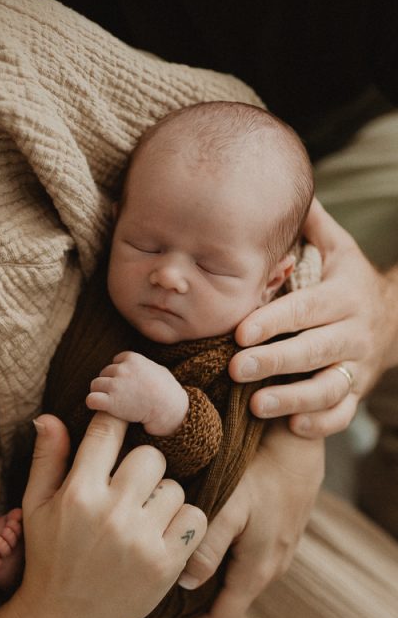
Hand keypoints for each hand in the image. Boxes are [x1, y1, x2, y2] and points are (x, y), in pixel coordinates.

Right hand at [15, 411, 206, 617]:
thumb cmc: (49, 554)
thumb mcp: (35, 505)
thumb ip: (47, 458)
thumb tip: (50, 415)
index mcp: (78, 493)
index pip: (107, 431)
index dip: (117, 418)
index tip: (123, 419)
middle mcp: (111, 513)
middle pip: (151, 456)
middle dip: (143, 466)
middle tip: (133, 484)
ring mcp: (141, 540)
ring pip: (175, 487)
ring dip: (163, 496)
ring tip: (145, 514)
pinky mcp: (165, 564)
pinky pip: (195, 518)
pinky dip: (184, 522)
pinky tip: (163, 532)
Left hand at [86, 351, 188, 435]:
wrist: (169, 409)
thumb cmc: (168, 392)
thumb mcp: (159, 370)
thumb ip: (145, 365)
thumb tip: (140, 367)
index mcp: (133, 359)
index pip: (115, 361)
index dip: (119, 373)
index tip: (127, 384)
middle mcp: (122, 369)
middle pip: (104, 373)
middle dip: (110, 384)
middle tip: (120, 396)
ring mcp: (115, 385)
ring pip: (95, 385)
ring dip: (101, 393)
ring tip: (111, 403)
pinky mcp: (110, 401)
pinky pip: (91, 399)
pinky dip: (93, 403)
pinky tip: (101, 408)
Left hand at [163, 420, 322, 617]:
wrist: (298, 442)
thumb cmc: (260, 470)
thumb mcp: (230, 507)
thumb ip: (208, 547)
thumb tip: (186, 583)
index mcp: (258, 569)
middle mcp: (272, 566)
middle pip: (229, 603)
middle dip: (196, 608)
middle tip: (161, 599)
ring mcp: (278, 549)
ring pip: (237, 581)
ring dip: (209, 585)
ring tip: (176, 574)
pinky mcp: (279, 530)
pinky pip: (247, 560)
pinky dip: (222, 564)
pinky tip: (202, 546)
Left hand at [229, 198, 397, 437]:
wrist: (392, 320)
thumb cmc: (348, 282)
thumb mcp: (339, 250)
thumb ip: (313, 227)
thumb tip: (290, 190)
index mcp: (343, 296)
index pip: (306, 309)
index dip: (274, 321)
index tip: (240, 331)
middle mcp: (352, 332)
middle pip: (313, 350)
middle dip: (274, 361)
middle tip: (235, 369)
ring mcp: (356, 366)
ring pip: (328, 388)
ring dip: (292, 399)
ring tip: (256, 406)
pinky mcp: (356, 393)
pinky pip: (342, 414)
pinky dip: (320, 424)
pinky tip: (292, 427)